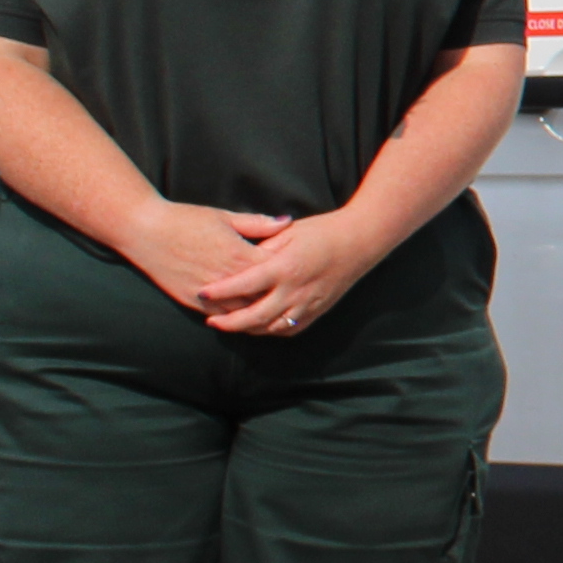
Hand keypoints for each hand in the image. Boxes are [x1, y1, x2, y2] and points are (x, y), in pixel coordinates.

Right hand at [120, 200, 280, 317]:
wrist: (144, 231)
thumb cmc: (186, 219)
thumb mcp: (225, 216)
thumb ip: (258, 224)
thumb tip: (288, 223)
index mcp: (239, 256)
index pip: (276, 272)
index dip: (289, 273)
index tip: (301, 273)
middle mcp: (227, 279)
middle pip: (263, 298)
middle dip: (278, 298)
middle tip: (292, 299)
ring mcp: (209, 294)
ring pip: (243, 313)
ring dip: (257, 313)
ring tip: (273, 312)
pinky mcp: (192, 302)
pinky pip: (220, 317)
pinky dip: (234, 318)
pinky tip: (245, 317)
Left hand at [189, 207, 377, 339]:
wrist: (360, 241)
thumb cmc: (322, 231)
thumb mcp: (287, 233)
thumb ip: (261, 249)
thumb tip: (239, 262)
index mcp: (284, 267)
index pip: (244, 285)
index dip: (220, 291)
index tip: (202, 293)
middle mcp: (295, 290)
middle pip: (254, 316)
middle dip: (229, 322)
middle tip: (211, 320)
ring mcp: (308, 303)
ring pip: (271, 327)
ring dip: (248, 329)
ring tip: (230, 325)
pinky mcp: (318, 310)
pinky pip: (289, 328)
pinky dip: (271, 330)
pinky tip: (259, 327)